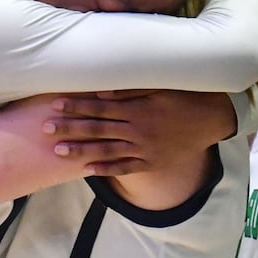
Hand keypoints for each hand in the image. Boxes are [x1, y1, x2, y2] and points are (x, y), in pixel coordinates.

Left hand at [45, 90, 236, 175]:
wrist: (212, 120)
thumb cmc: (184, 96)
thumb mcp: (159, 86)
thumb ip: (129, 89)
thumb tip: (100, 88)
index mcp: (137, 109)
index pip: (99, 106)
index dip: (76, 105)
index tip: (55, 104)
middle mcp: (138, 130)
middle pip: (97, 129)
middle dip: (70, 129)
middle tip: (45, 128)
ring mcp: (144, 149)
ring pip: (106, 151)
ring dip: (81, 152)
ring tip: (57, 152)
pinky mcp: (151, 162)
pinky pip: (125, 168)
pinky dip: (107, 170)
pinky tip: (88, 171)